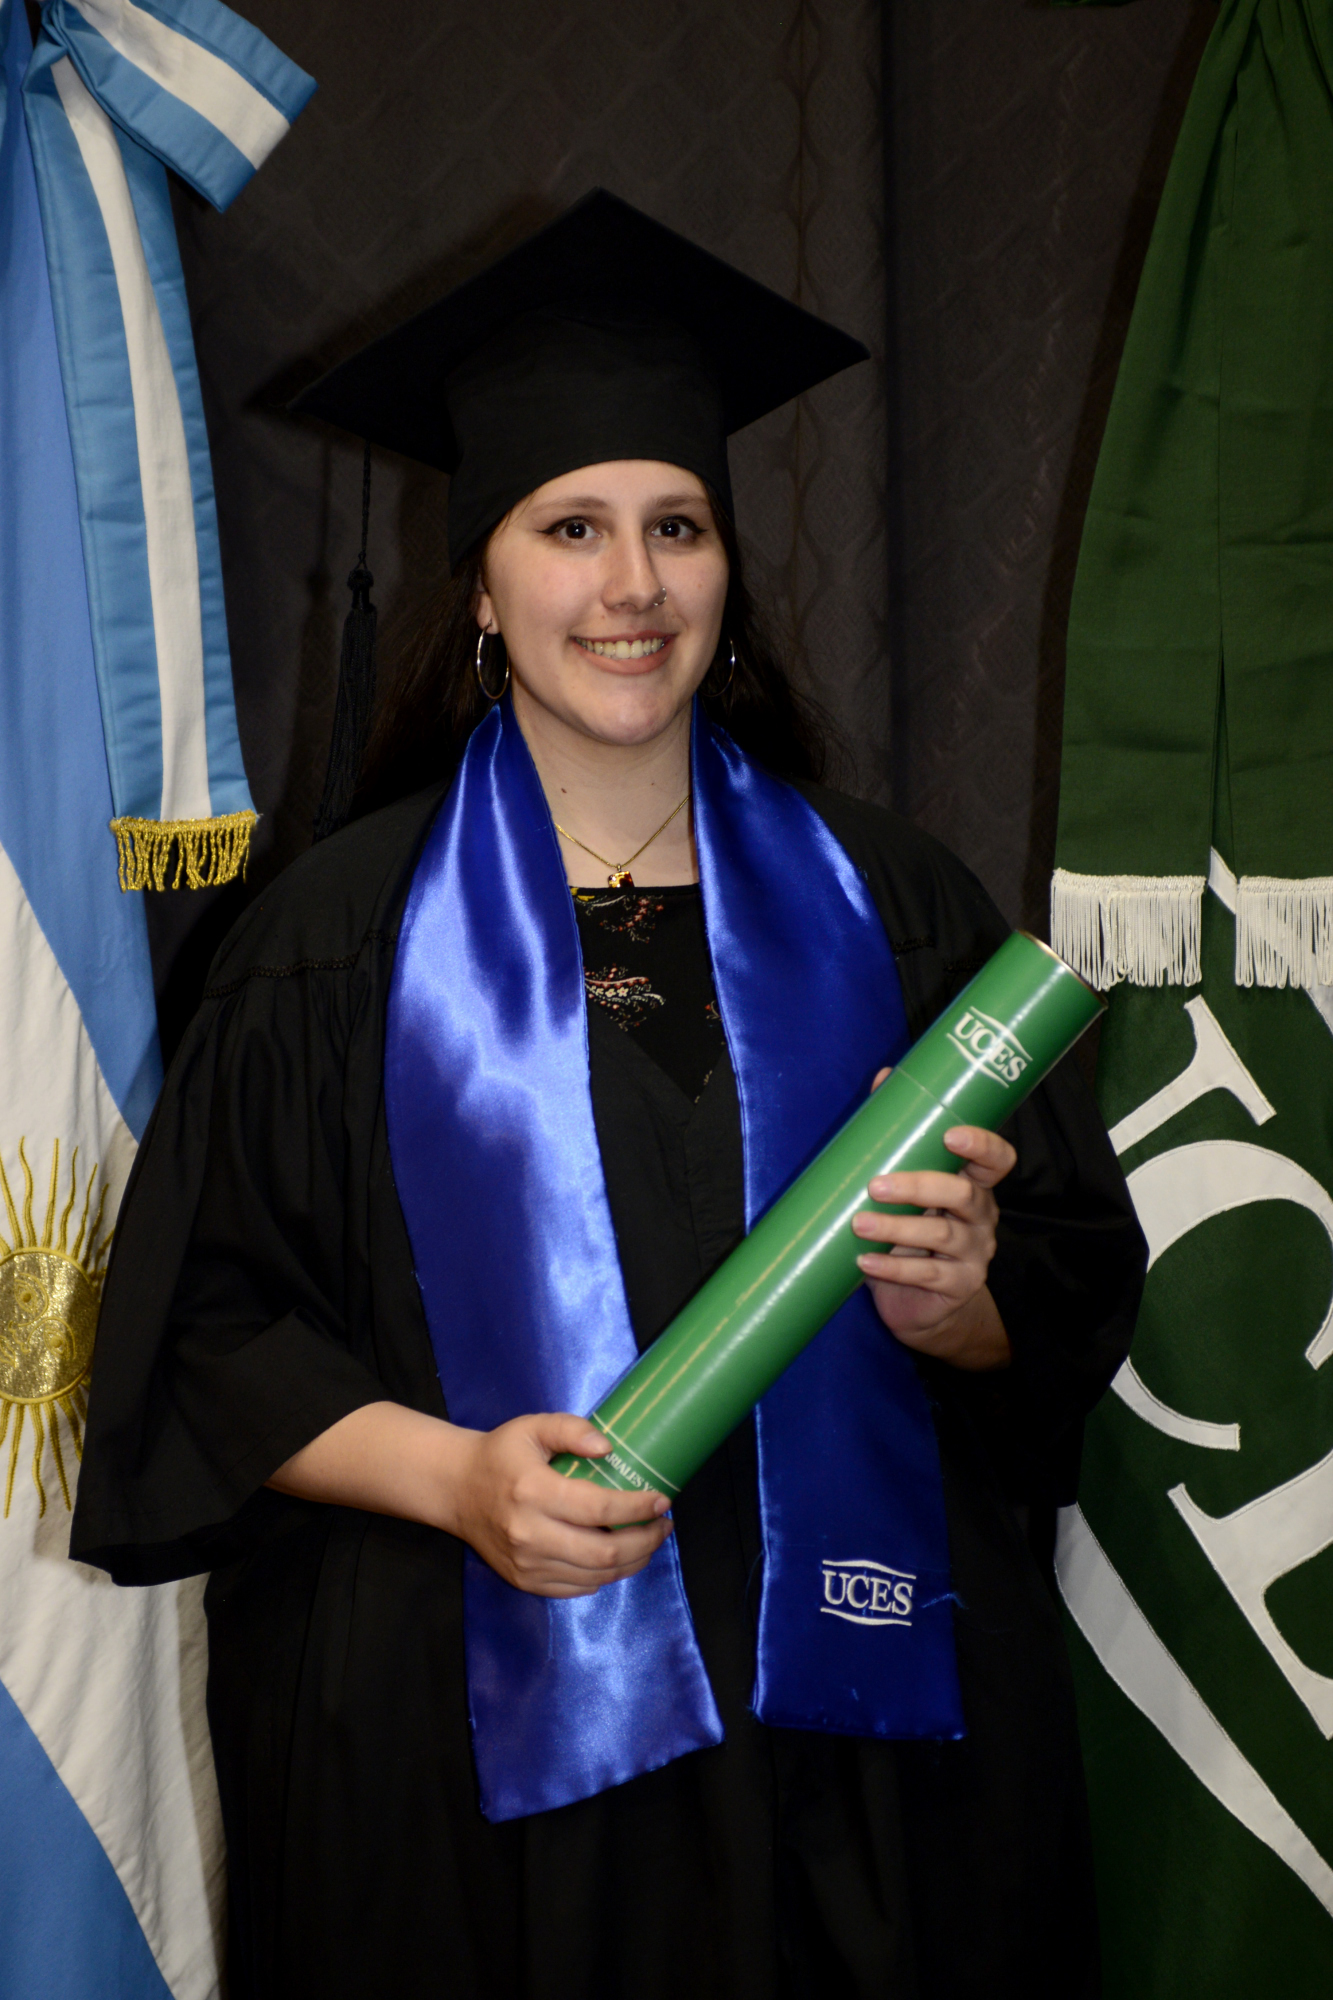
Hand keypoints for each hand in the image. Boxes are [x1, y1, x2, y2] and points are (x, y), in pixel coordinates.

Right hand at [439, 1412, 673, 1597]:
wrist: (456, 1490)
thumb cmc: (500, 1454)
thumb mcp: (533, 1427)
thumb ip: (571, 1429)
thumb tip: (608, 1449)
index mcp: (533, 1491)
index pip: (598, 1508)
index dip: (637, 1508)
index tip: (662, 1501)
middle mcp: (529, 1534)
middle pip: (603, 1554)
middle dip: (644, 1542)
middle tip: (663, 1526)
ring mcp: (526, 1564)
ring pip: (594, 1576)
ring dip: (631, 1563)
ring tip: (649, 1542)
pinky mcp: (524, 1581)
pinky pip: (576, 1588)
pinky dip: (604, 1576)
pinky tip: (617, 1558)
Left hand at [851, 1071, 1014, 1369]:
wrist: (923, 1304)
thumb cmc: (910, 1234)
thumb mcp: (906, 1187)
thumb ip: (898, 1138)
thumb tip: (883, 1076)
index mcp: (972, 1185)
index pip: (996, 1160)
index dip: (981, 1145)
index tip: (950, 1135)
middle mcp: (980, 1217)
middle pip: (962, 1195)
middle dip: (918, 1186)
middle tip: (876, 1185)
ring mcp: (974, 1254)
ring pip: (941, 1236)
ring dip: (897, 1229)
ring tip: (859, 1223)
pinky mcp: (958, 1287)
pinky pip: (928, 1277)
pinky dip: (892, 1269)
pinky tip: (864, 1263)